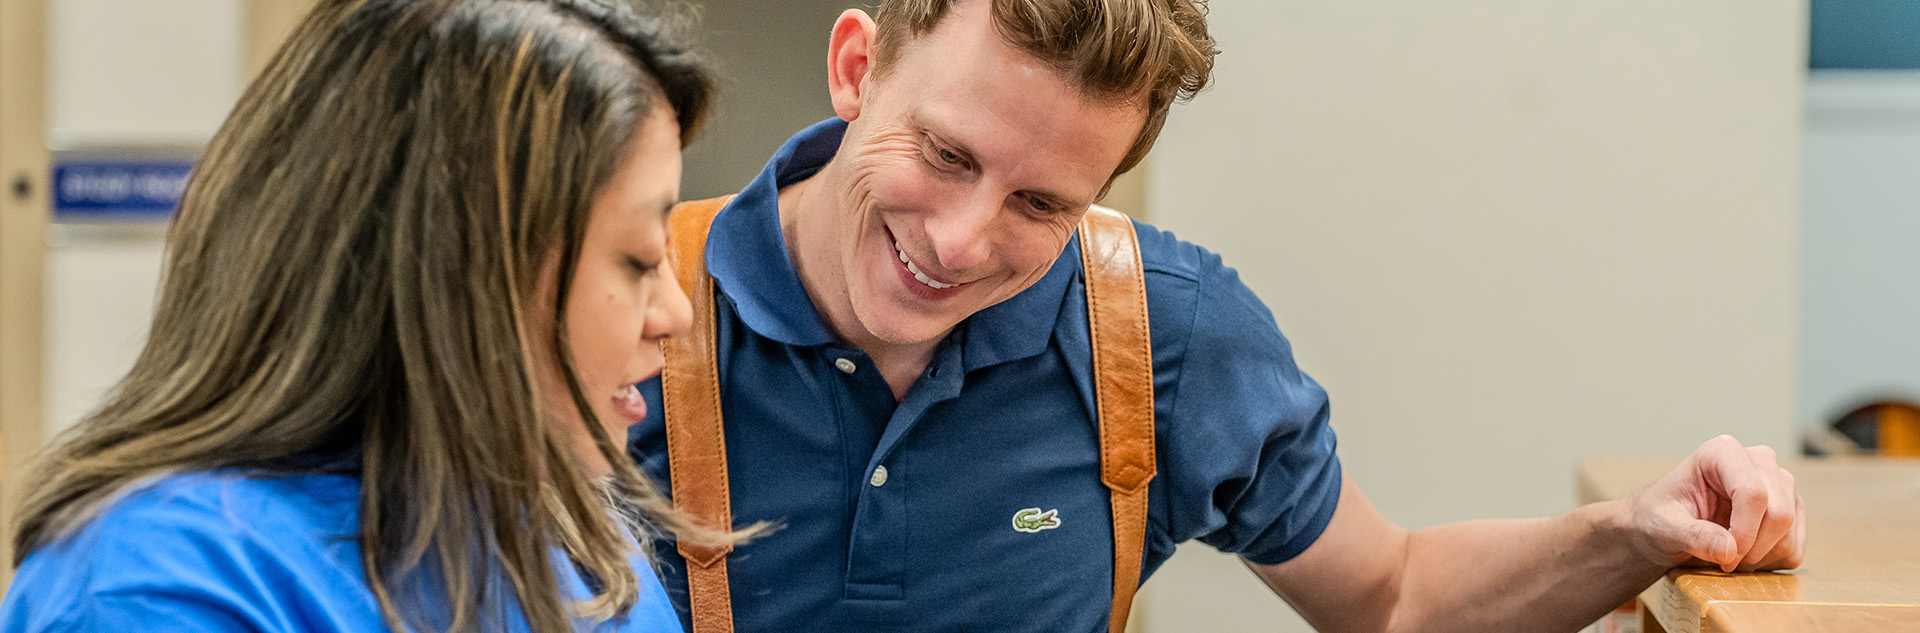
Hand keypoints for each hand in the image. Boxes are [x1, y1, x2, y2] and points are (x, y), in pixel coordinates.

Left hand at [1625, 435, 1804, 571]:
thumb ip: (1693, 536)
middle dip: (1753, 549)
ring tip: (1728, 557)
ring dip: (1761, 558)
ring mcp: (1779, 484)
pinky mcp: (1792, 508)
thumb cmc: (1660, 518)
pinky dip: (1771, 562)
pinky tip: (1744, 556)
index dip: (1744, 532)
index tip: (1725, 558)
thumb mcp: (1664, 527)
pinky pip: (1796, 547)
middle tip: (1724, 562)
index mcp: (1722, 452)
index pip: (1753, 493)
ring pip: (1790, 532)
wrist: (1666, 526)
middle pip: (1779, 513)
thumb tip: (1730, 550)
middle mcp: (1758, 461)